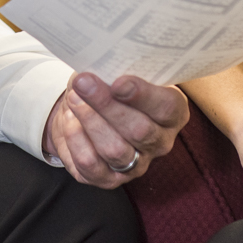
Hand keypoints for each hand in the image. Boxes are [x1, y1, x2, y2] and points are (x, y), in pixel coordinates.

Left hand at [43, 73, 188, 188]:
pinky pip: (91, 164)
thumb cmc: (109, 84)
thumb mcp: (119, 70)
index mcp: (172, 113)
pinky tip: (70, 118)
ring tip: (74, 98)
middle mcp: (159, 142)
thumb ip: (119, 69)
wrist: (87, 106)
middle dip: (107, 105)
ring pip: (115, 150)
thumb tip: (103, 64)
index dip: (143, 96)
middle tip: (84, 83)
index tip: (118, 82)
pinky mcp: (109, 179)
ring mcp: (136, 165)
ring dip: (90, 121)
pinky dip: (76, 139)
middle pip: (139, 131)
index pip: (167, 108)